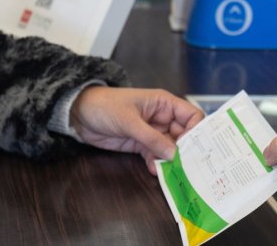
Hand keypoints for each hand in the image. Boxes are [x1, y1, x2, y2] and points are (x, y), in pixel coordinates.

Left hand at [70, 87, 204, 174]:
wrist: (79, 114)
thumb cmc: (106, 106)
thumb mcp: (130, 122)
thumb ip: (152, 139)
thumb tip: (174, 154)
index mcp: (164, 104)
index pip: (191, 116)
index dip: (197, 131)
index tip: (197, 148)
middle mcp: (162, 118)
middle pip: (183, 135)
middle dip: (186, 150)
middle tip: (188, 166)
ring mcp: (151, 132)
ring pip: (169, 148)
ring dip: (171, 160)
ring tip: (173, 172)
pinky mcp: (140, 144)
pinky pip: (154, 155)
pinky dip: (156, 164)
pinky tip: (155, 171)